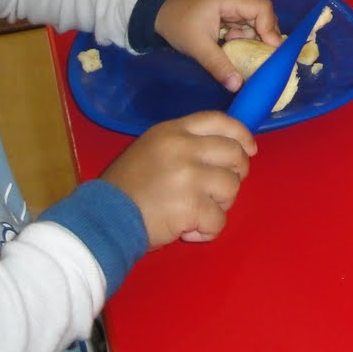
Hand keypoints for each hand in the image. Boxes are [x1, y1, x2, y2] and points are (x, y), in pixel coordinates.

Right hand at [101, 111, 255, 248]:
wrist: (102, 219)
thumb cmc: (125, 187)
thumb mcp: (150, 149)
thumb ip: (183, 145)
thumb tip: (224, 149)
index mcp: (172, 131)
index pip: (219, 121)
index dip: (241, 134)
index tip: (250, 149)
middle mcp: (183, 148)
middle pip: (234, 153)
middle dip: (237, 174)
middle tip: (221, 190)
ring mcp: (189, 176)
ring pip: (232, 187)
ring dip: (220, 205)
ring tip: (197, 212)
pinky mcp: (191, 206)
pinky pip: (220, 220)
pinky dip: (208, 230)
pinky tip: (188, 231)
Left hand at [155, 0, 282, 91]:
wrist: (160, 12)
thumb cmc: (177, 25)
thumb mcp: (197, 47)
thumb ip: (219, 65)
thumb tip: (238, 86)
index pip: (262, 8)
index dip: (270, 29)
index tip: (270, 52)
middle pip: (262, 14)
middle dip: (263, 36)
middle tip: (261, 58)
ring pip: (256, 19)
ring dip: (252, 37)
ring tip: (243, 53)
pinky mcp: (232, 6)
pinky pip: (247, 21)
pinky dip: (244, 35)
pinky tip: (232, 44)